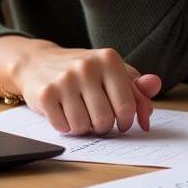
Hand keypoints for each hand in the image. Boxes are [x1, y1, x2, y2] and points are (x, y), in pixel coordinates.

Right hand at [12, 43, 161, 135]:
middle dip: (104, 126)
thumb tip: (148, 117)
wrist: (40, 61)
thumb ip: (138, 91)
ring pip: (83, 127)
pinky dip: (65, 126)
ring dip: (84, 127)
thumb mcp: (114, 73)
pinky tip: (64, 112)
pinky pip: (63, 127)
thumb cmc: (85, 71)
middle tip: (98, 117)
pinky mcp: (45, 94)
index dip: (127, 122)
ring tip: (80, 112)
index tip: (122, 122)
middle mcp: (87, 66)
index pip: (127, 107)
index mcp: (109, 59)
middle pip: (105, 120)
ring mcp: (64, 80)